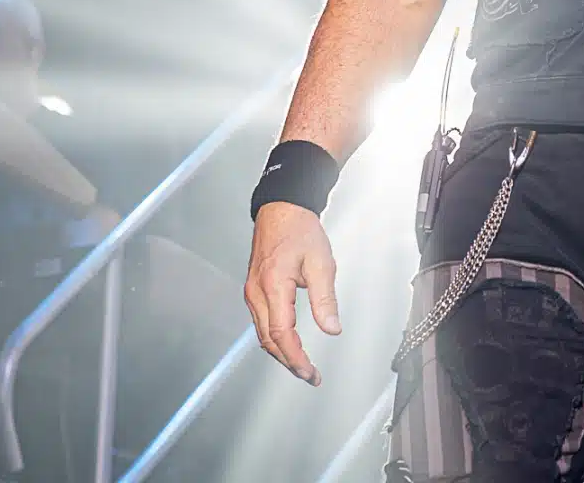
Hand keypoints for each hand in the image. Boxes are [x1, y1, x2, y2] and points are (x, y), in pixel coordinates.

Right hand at [245, 202, 339, 384]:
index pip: (281, 333)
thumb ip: (325, 298)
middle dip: (289, 362)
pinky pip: (261, 322)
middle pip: (268, 340)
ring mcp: (252, 291)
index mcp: (273, 285)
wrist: (281, 209)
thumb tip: (331, 328)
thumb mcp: (321, 262)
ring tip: (302, 365)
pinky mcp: (254, 289)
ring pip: (262, 334)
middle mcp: (257, 292)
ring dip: (281, 353)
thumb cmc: (299, 230)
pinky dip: (274, 339)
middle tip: (309, 375)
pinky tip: (288, 344)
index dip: (295, 357)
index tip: (309, 371)